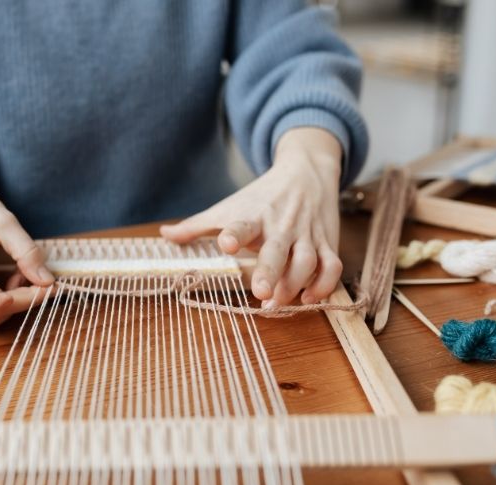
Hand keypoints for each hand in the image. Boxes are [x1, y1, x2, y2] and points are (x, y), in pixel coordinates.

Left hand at [160, 127, 342, 305]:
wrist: (307, 171)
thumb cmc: (261, 196)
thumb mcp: (228, 206)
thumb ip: (197, 226)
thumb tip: (163, 235)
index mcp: (253, 216)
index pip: (242, 224)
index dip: (235, 233)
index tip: (227, 243)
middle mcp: (281, 225)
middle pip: (278, 249)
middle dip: (270, 271)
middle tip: (261, 292)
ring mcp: (307, 234)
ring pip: (308, 260)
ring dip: (295, 284)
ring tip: (278, 302)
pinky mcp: (326, 242)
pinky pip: (332, 266)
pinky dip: (325, 284)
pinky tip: (309, 298)